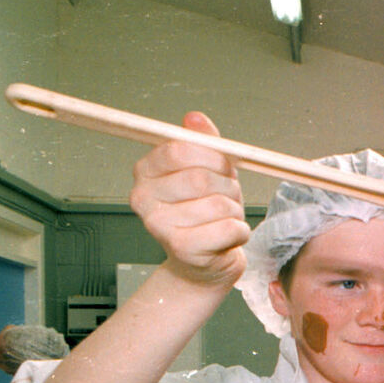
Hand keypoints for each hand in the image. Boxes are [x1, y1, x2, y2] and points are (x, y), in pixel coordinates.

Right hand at [128, 112, 250, 287]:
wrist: (203, 264)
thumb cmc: (205, 214)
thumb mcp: (207, 171)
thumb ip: (203, 142)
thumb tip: (194, 118)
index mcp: (145, 172)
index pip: (178, 150)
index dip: (212, 156)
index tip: (222, 167)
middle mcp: (143, 198)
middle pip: (200, 178)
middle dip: (227, 186)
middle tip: (227, 197)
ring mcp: (159, 226)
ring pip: (219, 204)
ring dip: (235, 210)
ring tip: (225, 218)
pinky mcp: (182, 249)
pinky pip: (228, 228)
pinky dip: (240, 231)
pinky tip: (228, 237)